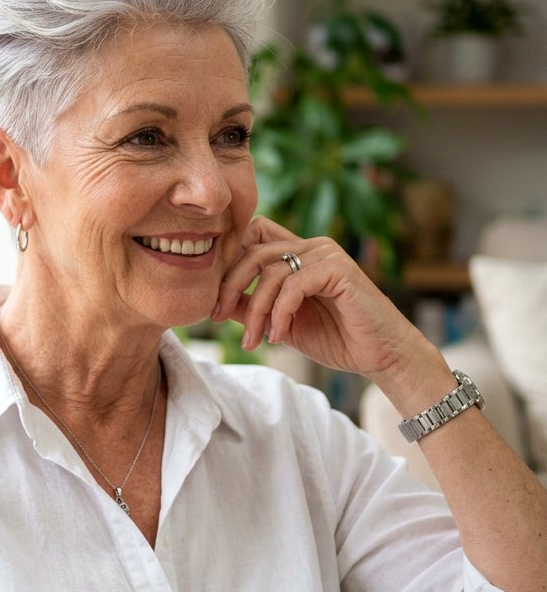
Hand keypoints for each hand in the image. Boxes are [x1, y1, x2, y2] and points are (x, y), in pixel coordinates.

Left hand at [212, 216, 424, 379]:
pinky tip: (278, 336)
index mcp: (297, 253)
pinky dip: (279, 312)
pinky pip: (293, 284)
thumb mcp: (281, 323)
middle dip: (229, 285)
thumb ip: (253, 308)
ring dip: (256, 310)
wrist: (380, 356)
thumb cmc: (336, 338)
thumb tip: (216, 301)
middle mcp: (311, 246)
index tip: (212, 299)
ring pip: (270, 271)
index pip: (251, 235)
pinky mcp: (339, 269)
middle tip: (218, 318)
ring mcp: (326, 254)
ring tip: (253, 340)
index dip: (227, 260)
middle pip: (253, 249)